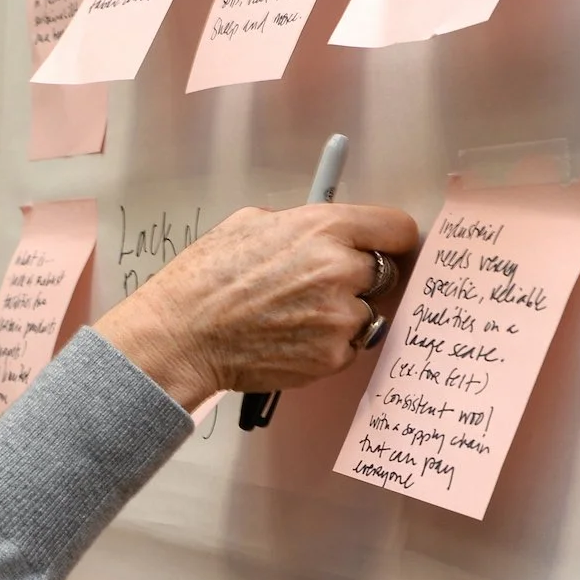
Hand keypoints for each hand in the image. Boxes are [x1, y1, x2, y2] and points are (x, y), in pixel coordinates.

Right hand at [93, 202, 419, 407]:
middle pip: (387, 272)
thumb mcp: (252, 224)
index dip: (390, 240)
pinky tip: (292, 338)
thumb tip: (330, 233)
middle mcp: (340, 270)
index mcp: (324, 228)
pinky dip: (329, 344)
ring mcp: (339, 317)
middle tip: (325, 286)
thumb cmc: (207, 279)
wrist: (183, 336)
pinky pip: (349, 345)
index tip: (385, 248)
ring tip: (297, 316)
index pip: (396, 229)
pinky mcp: (333, 356)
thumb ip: (304, 226)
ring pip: (367, 312)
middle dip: (362, 278)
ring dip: (343, 314)